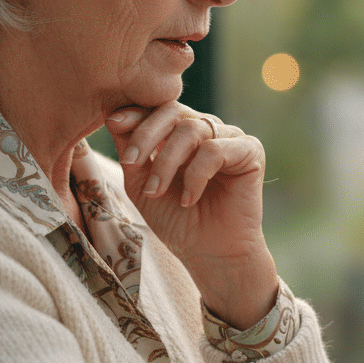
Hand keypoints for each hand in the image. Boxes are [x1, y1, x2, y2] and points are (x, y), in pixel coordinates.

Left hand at [105, 102, 276, 327]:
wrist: (210, 253)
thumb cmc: (176, 221)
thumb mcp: (141, 184)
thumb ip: (131, 152)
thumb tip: (114, 117)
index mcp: (180, 133)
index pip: (158, 108)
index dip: (136, 112)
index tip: (114, 123)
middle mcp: (206, 129)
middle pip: (172, 111)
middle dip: (146, 135)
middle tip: (131, 164)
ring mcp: (229, 137)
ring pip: (191, 129)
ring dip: (167, 162)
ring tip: (156, 192)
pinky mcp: (250, 150)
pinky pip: (215, 149)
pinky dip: (195, 175)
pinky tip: (189, 199)